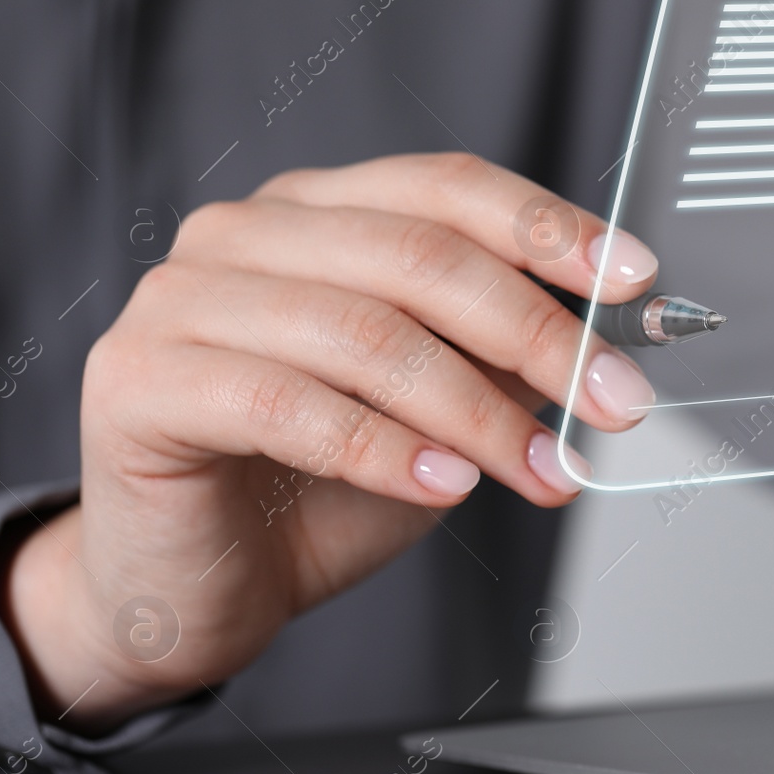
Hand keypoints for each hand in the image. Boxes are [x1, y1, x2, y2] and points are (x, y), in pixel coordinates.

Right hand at [1, 154, 658, 731]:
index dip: (548, 228)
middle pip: (419, 255)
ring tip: (546, 468)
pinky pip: (289, 404)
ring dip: (478, 412)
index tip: (633, 280)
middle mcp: (246, 235)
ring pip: (364, 332)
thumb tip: (603, 344)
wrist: (197, 585)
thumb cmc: (311, 490)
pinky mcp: (140, 381)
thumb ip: (499, 364)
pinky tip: (446, 485)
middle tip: (612, 400)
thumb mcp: (438, 415)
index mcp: (318, 215)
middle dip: (538, 333)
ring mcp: (181, 299)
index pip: (447, 188)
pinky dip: (386, 449)